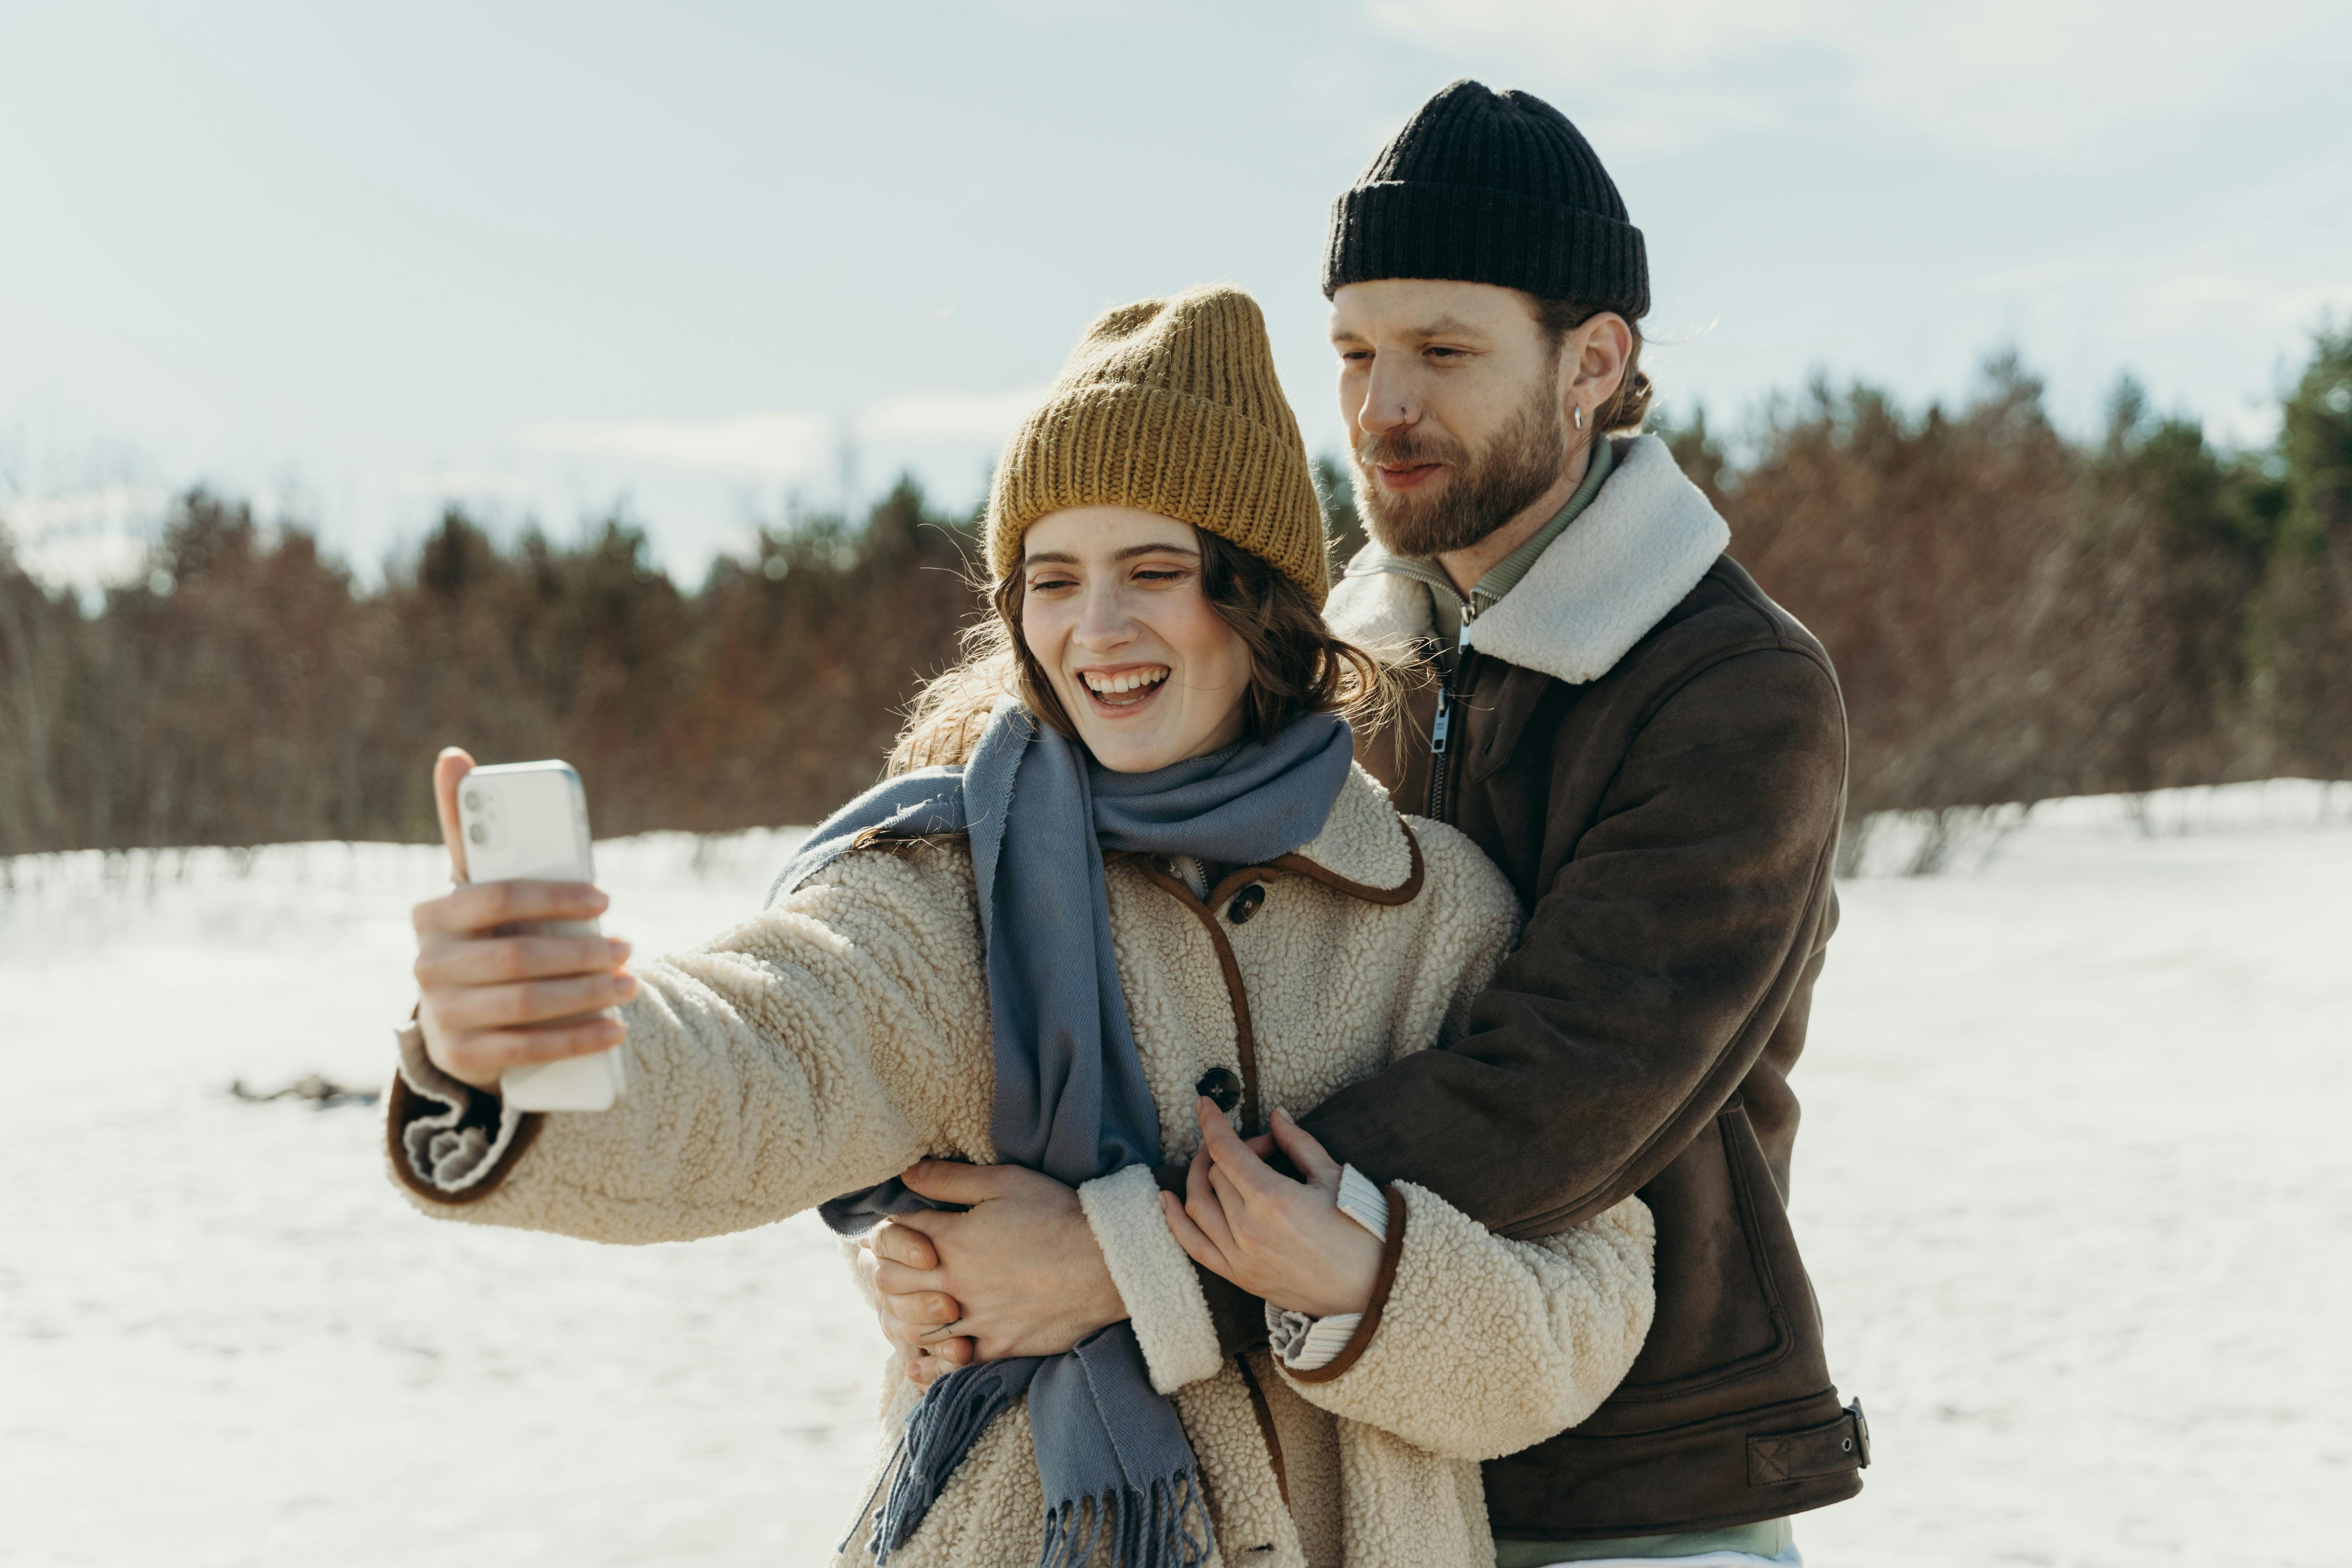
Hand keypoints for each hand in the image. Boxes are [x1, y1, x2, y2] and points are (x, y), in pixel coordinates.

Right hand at [412, 746, 636, 1089]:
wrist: (457, 1016)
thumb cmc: (482, 936)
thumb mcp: (474, 888)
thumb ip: (470, 830)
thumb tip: (454, 755)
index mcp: (431, 915)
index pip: (496, 897)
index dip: (554, 897)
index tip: (603, 898)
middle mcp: (427, 966)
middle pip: (519, 957)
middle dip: (583, 953)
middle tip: (629, 947)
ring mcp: (441, 1015)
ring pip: (526, 1005)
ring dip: (588, 996)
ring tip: (631, 985)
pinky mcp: (461, 1056)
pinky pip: (527, 1050)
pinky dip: (578, 1040)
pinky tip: (615, 1031)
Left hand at [865, 1161, 1125, 1384]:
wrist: (1107, 1265)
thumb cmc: (1058, 1215)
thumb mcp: (1005, 1182)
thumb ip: (951, 1180)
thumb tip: (906, 1174)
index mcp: (952, 1239)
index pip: (894, 1235)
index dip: (883, 1230)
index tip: (883, 1229)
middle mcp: (953, 1283)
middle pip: (892, 1282)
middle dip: (883, 1270)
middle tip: (884, 1265)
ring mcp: (974, 1320)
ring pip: (913, 1325)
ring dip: (898, 1315)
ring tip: (897, 1308)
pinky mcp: (997, 1347)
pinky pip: (950, 1364)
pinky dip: (928, 1363)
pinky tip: (916, 1362)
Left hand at [1161, 1100, 1381, 1317]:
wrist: (1374, 1291)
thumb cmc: (1362, 1232)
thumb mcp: (1334, 1178)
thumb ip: (1299, 1144)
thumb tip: (1276, 1116)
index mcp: (1272, 1198)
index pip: (1226, 1150)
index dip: (1211, 1122)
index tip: (1204, 1103)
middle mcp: (1247, 1228)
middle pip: (1216, 1174)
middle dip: (1230, 1150)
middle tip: (1263, 1149)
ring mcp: (1240, 1256)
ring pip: (1198, 1205)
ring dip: (1199, 1176)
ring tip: (1215, 1162)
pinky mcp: (1240, 1277)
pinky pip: (1194, 1246)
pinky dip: (1176, 1221)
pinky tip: (1168, 1200)